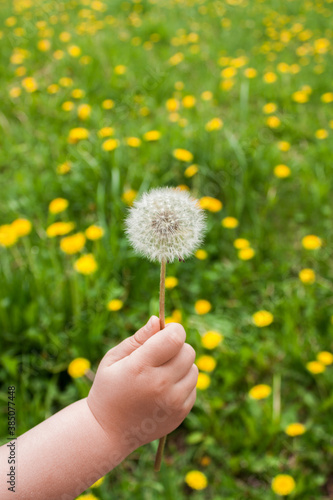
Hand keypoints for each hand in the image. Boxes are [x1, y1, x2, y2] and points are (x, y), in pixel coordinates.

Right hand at [87, 316, 197, 453]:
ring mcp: (173, 402)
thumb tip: (158, 320)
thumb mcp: (114, 359)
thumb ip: (138, 338)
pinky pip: (193, 387)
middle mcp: (160, 385)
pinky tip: (163, 390)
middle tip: (160, 355)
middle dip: (177, 347)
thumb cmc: (109, 388)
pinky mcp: (181, 413)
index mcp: (140, 367)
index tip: (164, 333)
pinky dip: (182, 384)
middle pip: (188, 351)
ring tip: (160, 374)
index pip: (174, 338)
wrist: (108, 432)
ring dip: (181, 366)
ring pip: (194, 369)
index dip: (173, 330)